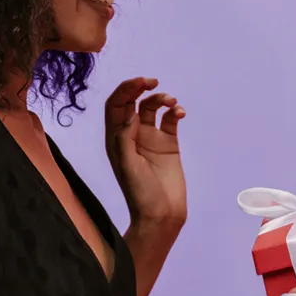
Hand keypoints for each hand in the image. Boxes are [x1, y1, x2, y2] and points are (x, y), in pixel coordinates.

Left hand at [105, 77, 186, 230]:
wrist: (162, 214)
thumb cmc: (140, 193)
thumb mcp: (127, 165)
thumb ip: (125, 138)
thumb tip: (131, 114)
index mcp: (116, 139)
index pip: (115, 106)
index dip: (125, 90)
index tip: (140, 83)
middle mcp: (132, 135)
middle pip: (132, 102)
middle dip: (140, 88)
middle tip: (153, 81)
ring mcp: (151, 138)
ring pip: (153, 108)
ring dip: (161, 99)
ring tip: (171, 102)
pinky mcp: (169, 144)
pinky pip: (170, 120)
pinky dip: (175, 111)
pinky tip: (180, 113)